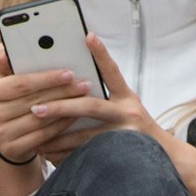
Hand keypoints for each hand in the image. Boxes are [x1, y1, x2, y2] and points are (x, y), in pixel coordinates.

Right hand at [0, 43, 88, 165]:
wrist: (6, 140)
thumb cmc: (11, 103)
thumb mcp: (6, 82)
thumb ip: (6, 65)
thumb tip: (3, 49)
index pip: (21, 83)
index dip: (46, 78)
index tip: (69, 73)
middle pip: (33, 101)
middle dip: (61, 91)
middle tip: (83, 84)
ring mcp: (0, 135)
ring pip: (40, 118)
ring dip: (64, 108)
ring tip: (83, 99)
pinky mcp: (12, 149)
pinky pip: (42, 135)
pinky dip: (60, 125)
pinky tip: (73, 116)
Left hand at [33, 35, 163, 163]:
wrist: (158, 158)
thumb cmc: (134, 126)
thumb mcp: (127, 104)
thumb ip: (107, 91)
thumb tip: (77, 74)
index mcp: (127, 98)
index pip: (112, 72)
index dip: (101, 54)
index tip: (88, 37)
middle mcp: (127, 115)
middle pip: (90, 107)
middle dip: (60, 107)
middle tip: (37, 109)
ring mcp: (122, 138)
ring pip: (83, 137)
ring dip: (57, 138)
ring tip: (36, 137)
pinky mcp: (117, 158)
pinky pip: (84, 158)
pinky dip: (65, 157)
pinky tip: (49, 154)